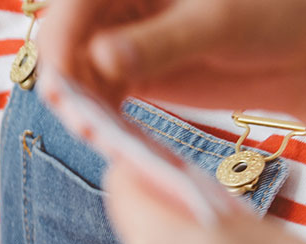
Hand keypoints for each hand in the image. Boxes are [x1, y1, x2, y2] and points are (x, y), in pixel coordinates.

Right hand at [39, 0, 305, 117]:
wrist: (297, 50)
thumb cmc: (272, 15)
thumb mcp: (219, 23)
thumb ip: (163, 41)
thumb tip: (102, 58)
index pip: (75, 5)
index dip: (59, 42)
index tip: (59, 83)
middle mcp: (118, 8)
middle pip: (67, 42)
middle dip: (65, 81)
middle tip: (79, 119)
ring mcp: (119, 42)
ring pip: (76, 72)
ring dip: (78, 104)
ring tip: (95, 133)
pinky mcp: (128, 74)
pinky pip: (96, 94)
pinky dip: (97, 115)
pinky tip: (109, 133)